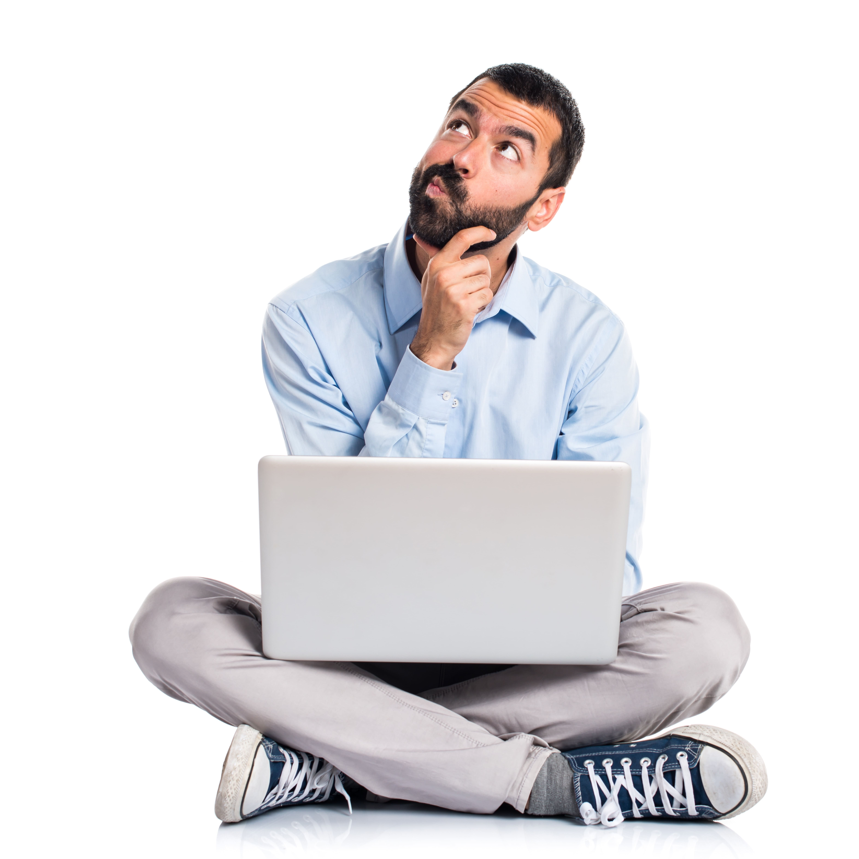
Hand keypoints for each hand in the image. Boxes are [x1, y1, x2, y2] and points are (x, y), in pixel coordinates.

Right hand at [410, 226, 495, 369]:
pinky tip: (470, 310)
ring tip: (466, 301)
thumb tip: (419, 237)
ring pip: (485, 279)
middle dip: (482, 276)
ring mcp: (453, 290)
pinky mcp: (464, 305)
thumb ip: (433, 258)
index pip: (461, 238)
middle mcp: (443, 274)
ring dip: (481, 292)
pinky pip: (487, 295)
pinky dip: (483, 304)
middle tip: (468, 290)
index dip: (480, 232)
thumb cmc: (436, 308)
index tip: (491, 233)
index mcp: (436, 265)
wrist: (434, 340)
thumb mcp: (430, 280)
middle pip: (481, 262)